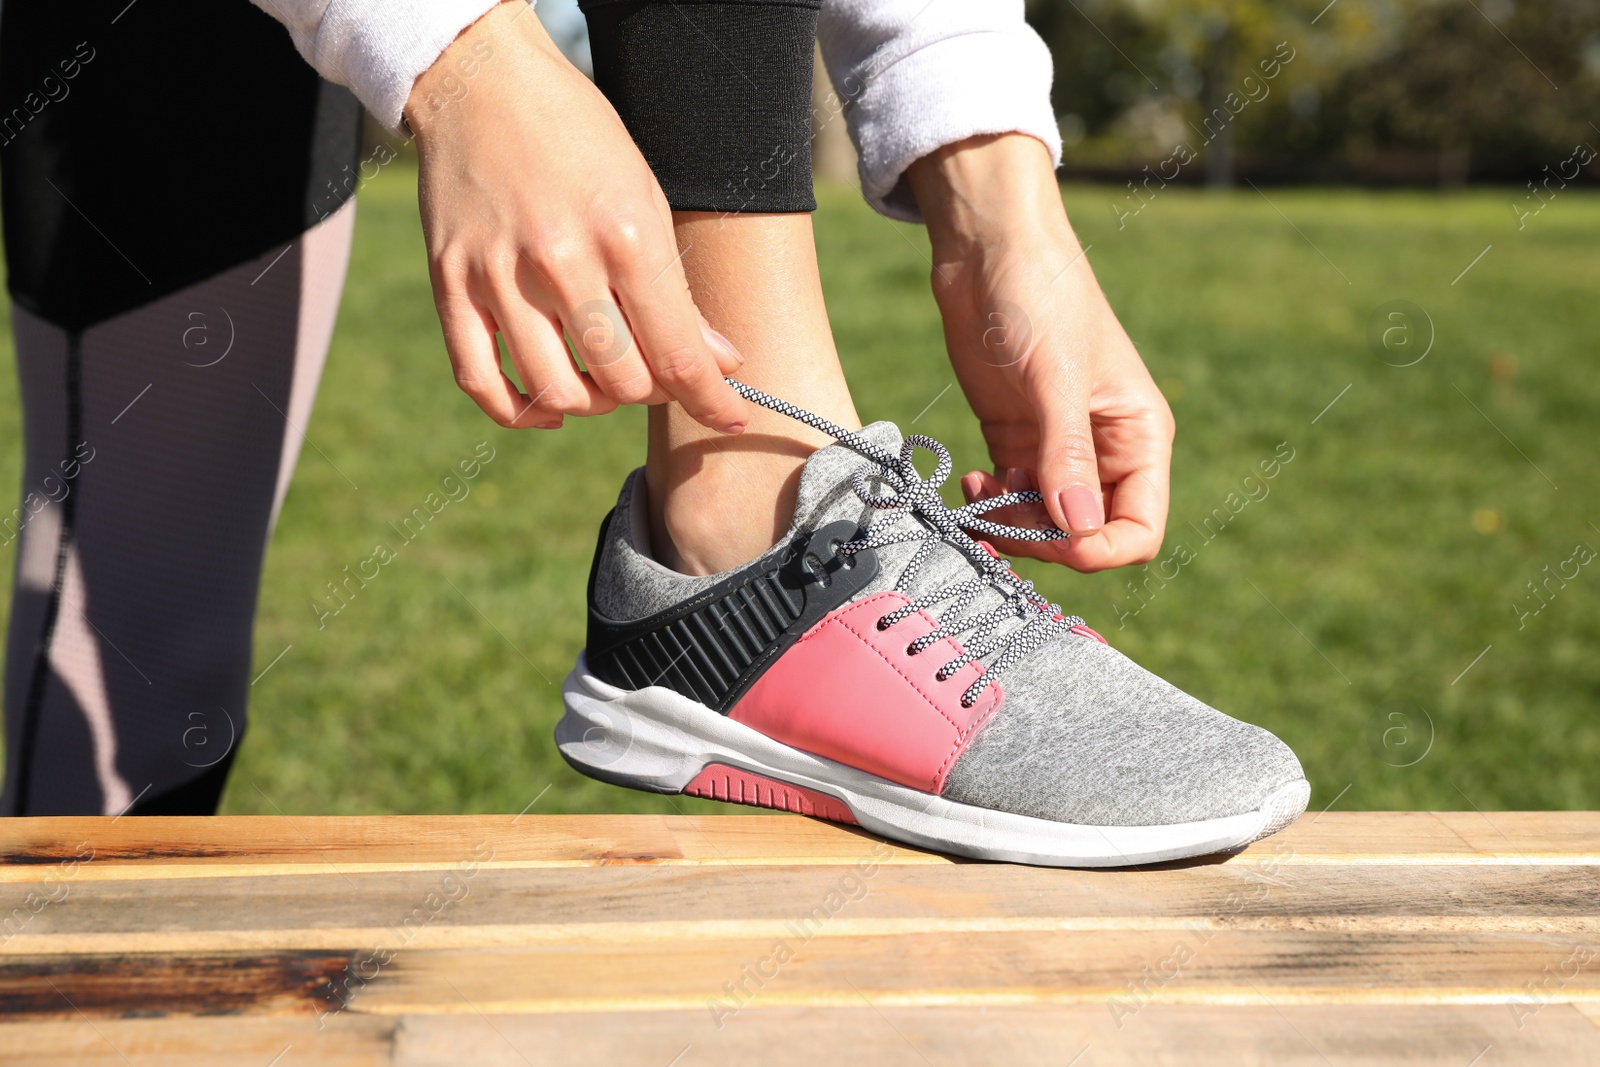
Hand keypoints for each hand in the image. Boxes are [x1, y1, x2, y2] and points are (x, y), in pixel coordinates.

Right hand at [407, 2, 749, 431]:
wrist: (482, 83)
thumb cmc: (578, 137)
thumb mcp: (645, 198)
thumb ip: (678, 289)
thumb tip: (719, 362)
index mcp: (624, 236)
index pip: (677, 354)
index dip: (711, 399)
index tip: (731, 416)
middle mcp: (560, 262)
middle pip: (622, 381)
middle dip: (650, 389)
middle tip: (654, 367)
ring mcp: (498, 276)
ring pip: (558, 392)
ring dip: (593, 402)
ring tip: (604, 377)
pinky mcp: (450, 284)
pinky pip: (481, 381)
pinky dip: (521, 409)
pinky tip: (550, 403)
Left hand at [906, 134, 1172, 571]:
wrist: (989, 248)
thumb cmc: (1039, 296)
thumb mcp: (1055, 377)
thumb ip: (1065, 456)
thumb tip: (1076, 528)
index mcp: (1138, 437)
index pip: (1137, 529)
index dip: (1095, 549)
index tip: (1046, 536)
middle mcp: (1104, 451)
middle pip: (1085, 535)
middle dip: (1042, 538)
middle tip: (995, 514)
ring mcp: (1056, 449)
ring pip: (1042, 523)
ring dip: (1009, 525)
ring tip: (977, 494)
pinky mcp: (1014, 439)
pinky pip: (1009, 499)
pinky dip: (989, 505)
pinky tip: (969, 480)